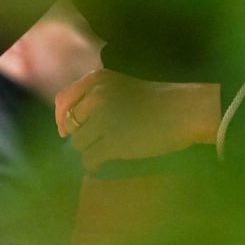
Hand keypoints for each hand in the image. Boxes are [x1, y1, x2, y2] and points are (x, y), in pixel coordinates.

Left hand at [55, 69, 220, 171]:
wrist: (182, 111)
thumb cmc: (154, 100)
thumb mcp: (119, 86)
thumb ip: (94, 96)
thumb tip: (66, 124)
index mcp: (96, 79)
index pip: (63, 101)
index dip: (62, 118)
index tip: (66, 130)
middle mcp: (95, 96)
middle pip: (70, 125)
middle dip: (81, 135)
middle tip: (98, 140)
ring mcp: (103, 119)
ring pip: (78, 144)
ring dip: (90, 150)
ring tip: (107, 150)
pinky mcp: (112, 142)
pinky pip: (89, 159)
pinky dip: (94, 164)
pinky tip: (105, 163)